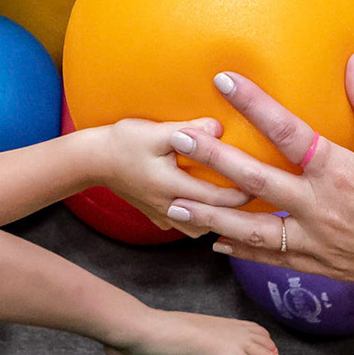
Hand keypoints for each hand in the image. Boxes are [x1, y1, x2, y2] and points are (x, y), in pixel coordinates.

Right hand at [96, 116, 250, 231]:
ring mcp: (161, 215)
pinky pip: (183, 225)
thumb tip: (219, 127)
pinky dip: (199, 219)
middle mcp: (168, 208)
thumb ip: (188, 130)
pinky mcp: (155, 215)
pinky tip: (207, 208)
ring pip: (198, 227)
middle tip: (259, 198)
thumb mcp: (155, 131)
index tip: (262, 186)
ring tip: (235, 206)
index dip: (242, 195)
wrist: (91, 159)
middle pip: (212, 218)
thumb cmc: (122, 142)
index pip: (216, 199)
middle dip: (236, 211)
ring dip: (217, 219)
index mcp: (171, 188)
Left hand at [164, 51, 353, 297]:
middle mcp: (319, 208)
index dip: (253, 102)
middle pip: (253, 180)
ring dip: (209, 214)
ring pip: (248, 228)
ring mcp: (315, 240)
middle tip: (176, 139)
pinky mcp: (318, 264)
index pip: (287, 130)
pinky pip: (269, 258)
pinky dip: (239, 251)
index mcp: (340, 172)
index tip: (223, 79)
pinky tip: (214, 243)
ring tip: (173, 201)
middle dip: (212, 157)